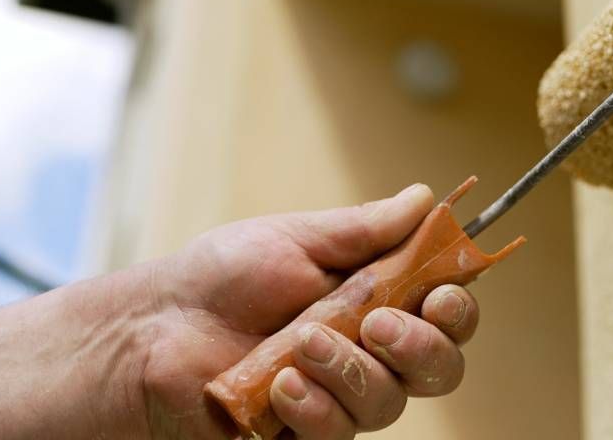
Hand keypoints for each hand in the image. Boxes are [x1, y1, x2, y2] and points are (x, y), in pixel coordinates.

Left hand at [140, 184, 479, 438]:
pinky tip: (282, 385)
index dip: (457, 308)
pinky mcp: (304, 434)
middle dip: (418, 346)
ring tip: (301, 342)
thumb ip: (364, 229)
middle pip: (438, 368)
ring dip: (350, 370)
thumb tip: (425, 196)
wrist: (156, 327)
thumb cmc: (222, 276)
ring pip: (388, 402)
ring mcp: (339, 397)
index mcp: (377, 299)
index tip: (438, 295)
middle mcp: (369, 352)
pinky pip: (337, 434)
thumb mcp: (296, 238)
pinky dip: (314, 407)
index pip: (446, 313)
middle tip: (376, 323)